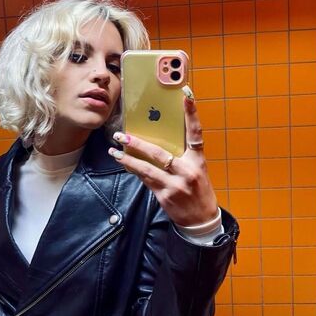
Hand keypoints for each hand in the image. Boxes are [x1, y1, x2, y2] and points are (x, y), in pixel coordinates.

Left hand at [108, 91, 217, 226]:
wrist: (201, 219)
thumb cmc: (199, 191)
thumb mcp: (197, 170)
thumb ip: (182, 156)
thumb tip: (159, 140)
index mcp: (198, 161)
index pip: (196, 133)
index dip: (192, 114)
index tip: (186, 95)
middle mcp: (187, 171)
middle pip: (160, 152)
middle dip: (138, 143)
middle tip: (121, 135)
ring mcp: (175, 185)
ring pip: (147, 168)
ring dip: (128, 159)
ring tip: (114, 151)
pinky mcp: (164, 196)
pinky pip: (145, 180)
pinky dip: (134, 170)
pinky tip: (124, 164)